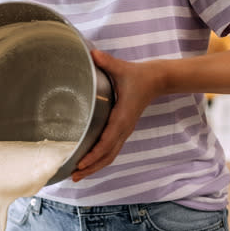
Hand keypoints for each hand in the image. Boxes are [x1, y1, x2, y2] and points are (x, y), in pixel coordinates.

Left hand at [72, 50, 161, 181]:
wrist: (157, 80)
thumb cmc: (138, 75)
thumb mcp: (123, 68)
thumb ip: (107, 62)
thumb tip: (93, 54)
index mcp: (123, 118)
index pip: (107, 141)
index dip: (94, 154)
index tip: (81, 163)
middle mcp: (124, 129)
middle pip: (107, 156)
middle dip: (91, 168)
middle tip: (73, 176)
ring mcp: (124, 132)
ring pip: (109, 156)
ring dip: (94, 167)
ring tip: (76, 175)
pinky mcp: (122, 131)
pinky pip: (111, 150)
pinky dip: (99, 160)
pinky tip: (87, 164)